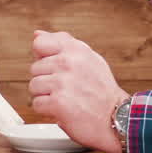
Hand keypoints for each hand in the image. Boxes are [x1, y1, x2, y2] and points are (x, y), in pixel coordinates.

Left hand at [28, 30, 127, 152]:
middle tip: (67, 88)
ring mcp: (63, 82)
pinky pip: (37, 104)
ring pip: (34, 86)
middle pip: (35, 68)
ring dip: (46, 96)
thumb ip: (62, 44)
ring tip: (66, 99)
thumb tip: (37, 34)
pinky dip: (47, 111)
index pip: (39, 43)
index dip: (43, 58)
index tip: (55, 68)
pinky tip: (64, 109)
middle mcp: (68, 63)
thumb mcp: (88, 59)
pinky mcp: (58, 102)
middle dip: (47, 80)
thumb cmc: (102, 91)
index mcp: (75, 49)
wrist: (117, 118)